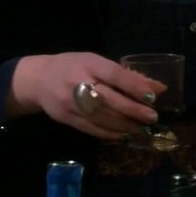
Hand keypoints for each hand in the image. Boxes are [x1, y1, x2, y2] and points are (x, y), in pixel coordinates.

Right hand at [8, 52, 166, 140]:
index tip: (153, 97)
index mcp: (88, 63)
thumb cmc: (72, 66)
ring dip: (125, 125)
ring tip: (142, 128)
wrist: (38, 80)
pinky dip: (111, 134)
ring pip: (102, 118)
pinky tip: (124, 134)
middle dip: (133, 110)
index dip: (134, 86)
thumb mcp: (95, 62)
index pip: (114, 74)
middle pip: (109, 99)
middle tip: (152, 117)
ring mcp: (70, 103)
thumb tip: (157, 88)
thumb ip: (124, 75)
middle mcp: (77, 82)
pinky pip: (92, 129)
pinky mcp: (66, 119)